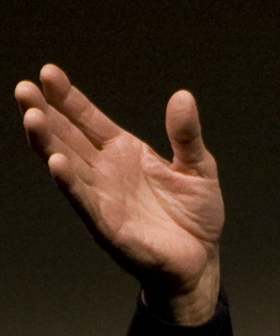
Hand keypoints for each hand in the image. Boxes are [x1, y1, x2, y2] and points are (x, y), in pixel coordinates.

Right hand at [14, 64, 222, 324]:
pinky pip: (85, 202)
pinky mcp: (107, 226)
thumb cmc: (195, 216)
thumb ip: (186, 135)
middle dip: (44, 113)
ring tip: (32, 118)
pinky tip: (55, 163)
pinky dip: (70, 183)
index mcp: (123, 152)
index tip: (48, 73)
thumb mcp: (198, 167)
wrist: (200, 261)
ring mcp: (102, 198)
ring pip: (67, 166)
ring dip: (48, 143)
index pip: (88, 119)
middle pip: (67, 137)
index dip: (68, 98)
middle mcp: (105, 172)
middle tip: (24, 89)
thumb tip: (183, 96)